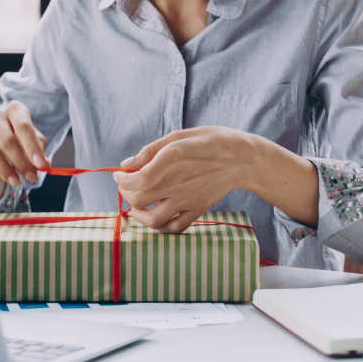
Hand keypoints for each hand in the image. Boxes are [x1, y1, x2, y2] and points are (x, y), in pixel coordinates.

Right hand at [0, 100, 48, 188]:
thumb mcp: (31, 143)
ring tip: (15, 181)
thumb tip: (44, 165)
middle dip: (20, 162)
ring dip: (3, 168)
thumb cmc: (18, 141)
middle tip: (30, 177)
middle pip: (6, 140)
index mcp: (15, 110)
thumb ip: (38, 151)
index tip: (39, 164)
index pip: (23, 126)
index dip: (32, 147)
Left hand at [113, 126, 257, 233]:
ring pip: (153, 219)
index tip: (119, 174)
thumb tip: (126, 165)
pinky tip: (155, 214)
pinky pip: (174, 228)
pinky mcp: (198, 210)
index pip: (139, 178)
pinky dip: (160, 227)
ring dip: (138, 214)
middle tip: (126, 185)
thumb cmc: (211, 141)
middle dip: (125, 193)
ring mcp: (189, 199)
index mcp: (175, 157)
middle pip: (140, 199)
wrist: (243, 159)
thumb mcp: (181, 135)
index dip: (123, 179)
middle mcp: (180, 182)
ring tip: (136, 204)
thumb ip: (151, 150)